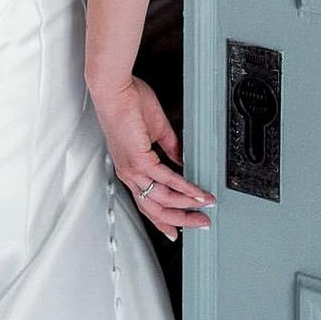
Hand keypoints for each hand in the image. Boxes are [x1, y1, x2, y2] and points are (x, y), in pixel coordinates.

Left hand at [90, 74, 214, 240]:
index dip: (162, 218)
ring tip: (205, 207)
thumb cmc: (127, 101)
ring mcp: (133, 168)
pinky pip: (167, 180)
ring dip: (188, 206)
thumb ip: (168, 146)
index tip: (176, 230)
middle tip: (200, 223)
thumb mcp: (154, 128)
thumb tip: (181, 159)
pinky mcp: (140, 160)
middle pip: (156, 208)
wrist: (114, 90)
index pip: (147, 201)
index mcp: (130, 167)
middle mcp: (129, 172)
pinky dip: (185, 188)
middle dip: (181, 219)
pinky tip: (198, 193)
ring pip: (162, 199)